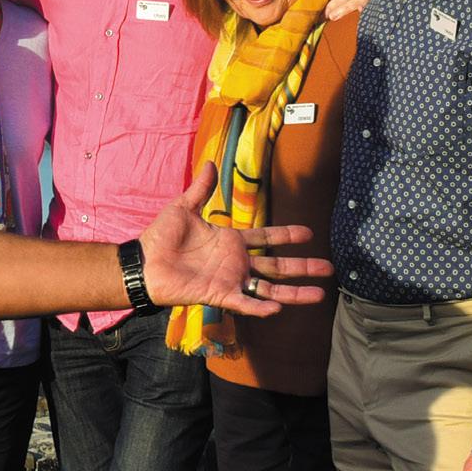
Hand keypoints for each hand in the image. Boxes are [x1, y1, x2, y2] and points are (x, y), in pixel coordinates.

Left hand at [139, 163, 331, 316]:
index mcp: (230, 241)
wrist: (143, 262)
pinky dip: (260, 306)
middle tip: (329, 268)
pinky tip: (279, 307)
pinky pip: (244, 302)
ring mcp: (229, 279)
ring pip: (268, 287)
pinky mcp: (218, 294)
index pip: (266, 237)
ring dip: (293, 292)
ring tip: (319, 294)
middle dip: (302, 267)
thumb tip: (210, 163)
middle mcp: (235, 262)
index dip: (286, 235)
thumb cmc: (160, 237)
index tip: (309, 233)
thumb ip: (201, 189)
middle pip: (276, 265)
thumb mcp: (183, 208)